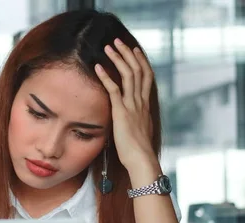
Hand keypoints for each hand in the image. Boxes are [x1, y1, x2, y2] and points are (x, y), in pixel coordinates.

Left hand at [95, 38, 158, 173]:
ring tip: (109, 47)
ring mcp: (132, 106)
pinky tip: (98, 67)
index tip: (135, 50)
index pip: (146, 77)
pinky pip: (114, 89)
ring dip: (118, 59)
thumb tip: (131, 123)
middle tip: (118, 41)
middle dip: (128, 54)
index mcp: (145, 106)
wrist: (142, 160)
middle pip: (138, 70)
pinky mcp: (122, 112)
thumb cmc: (139, 153)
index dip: (141, 62)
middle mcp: (141, 102)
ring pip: (128, 75)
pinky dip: (106, 76)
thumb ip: (135, 123)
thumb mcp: (139, 133)